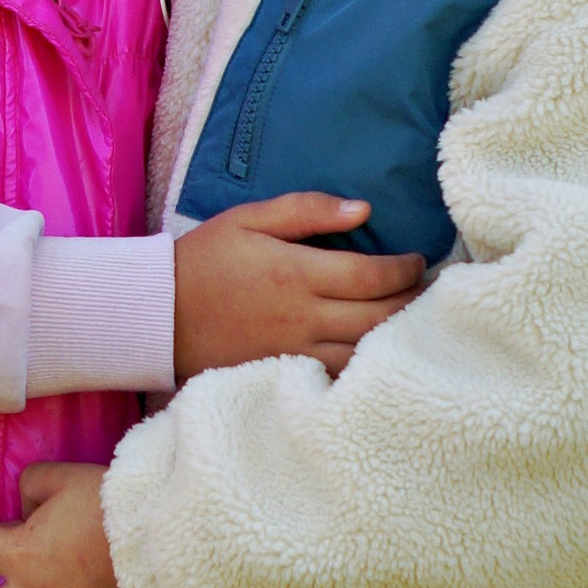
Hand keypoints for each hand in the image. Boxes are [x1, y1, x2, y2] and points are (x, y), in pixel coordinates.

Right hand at [173, 195, 425, 379]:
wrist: (158, 315)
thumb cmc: (204, 260)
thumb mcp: (249, 220)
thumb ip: (307, 210)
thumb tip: (364, 209)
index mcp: (296, 273)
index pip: (372, 276)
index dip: (405, 271)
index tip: (418, 263)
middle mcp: (301, 317)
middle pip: (379, 319)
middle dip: (412, 305)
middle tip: (430, 295)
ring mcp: (294, 351)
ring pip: (364, 355)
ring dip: (395, 340)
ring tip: (414, 325)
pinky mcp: (284, 374)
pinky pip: (337, 378)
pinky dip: (364, 369)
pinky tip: (378, 357)